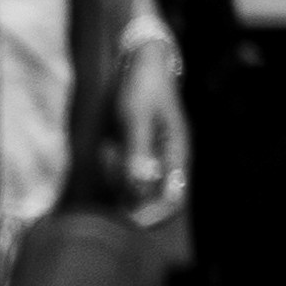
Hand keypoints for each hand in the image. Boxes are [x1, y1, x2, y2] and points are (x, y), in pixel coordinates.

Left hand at [114, 37, 192, 227]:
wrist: (139, 65)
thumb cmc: (141, 88)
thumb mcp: (135, 117)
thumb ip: (137, 151)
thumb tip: (140, 184)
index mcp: (177, 154)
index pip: (174, 201)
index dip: (154, 216)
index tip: (130, 220)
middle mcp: (167, 162)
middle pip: (148, 200)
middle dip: (125, 191)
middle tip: (111, 161)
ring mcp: (152, 160)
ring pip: (131, 190)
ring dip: (115, 177)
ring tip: (109, 148)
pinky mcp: (137, 156)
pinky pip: (120, 177)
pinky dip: (110, 169)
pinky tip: (108, 147)